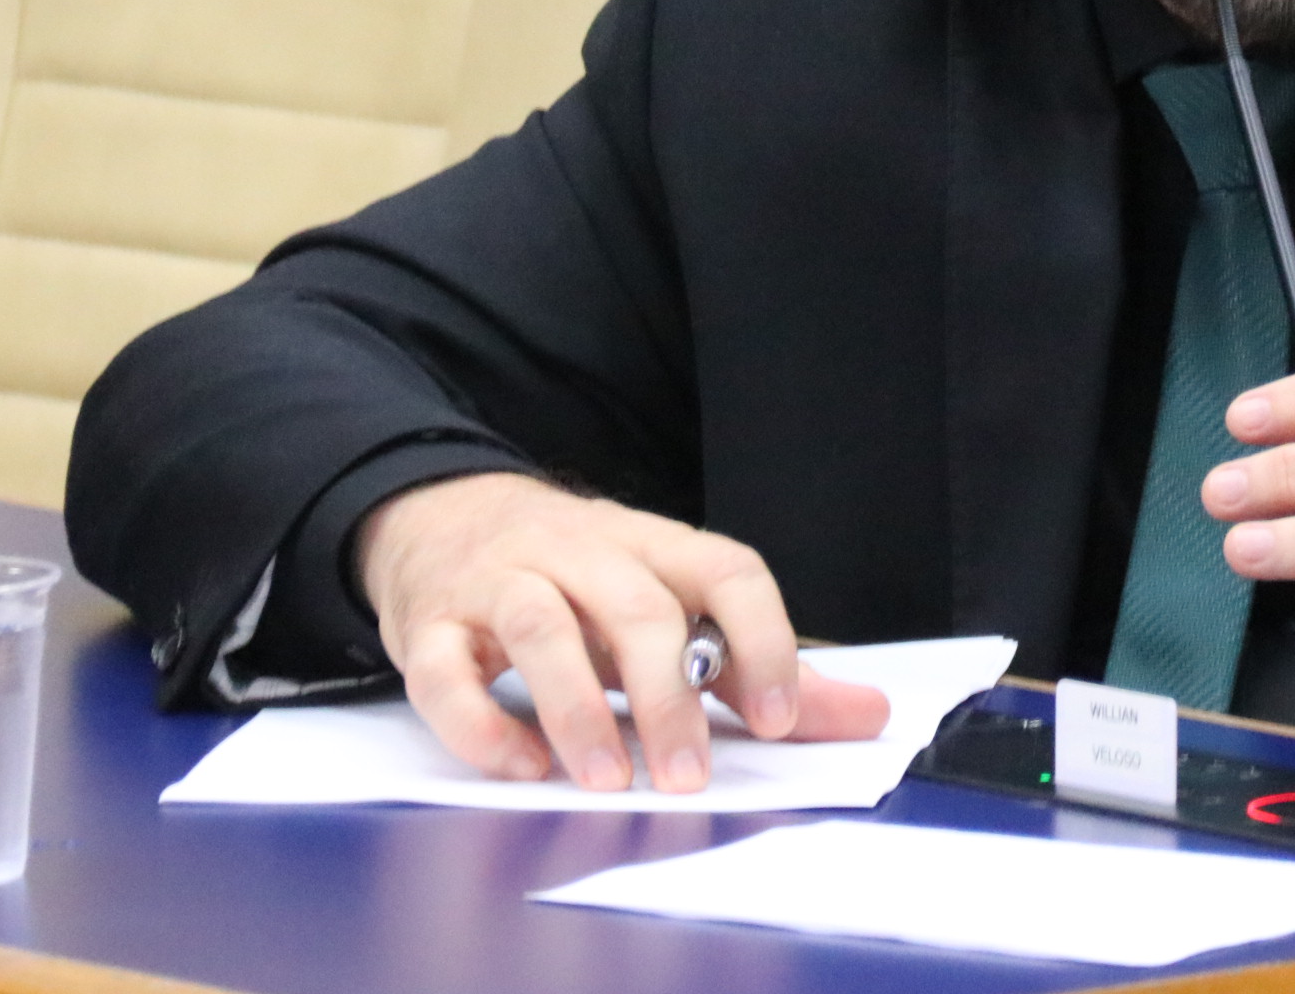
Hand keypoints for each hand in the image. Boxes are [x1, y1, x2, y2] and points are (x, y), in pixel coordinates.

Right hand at [355, 473, 889, 793]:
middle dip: (669, 695)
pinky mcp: (428, 624)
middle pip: (636, 606)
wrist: (438, 514)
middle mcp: (578, 552)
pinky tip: (521, 765)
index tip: (780, 718)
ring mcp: (498, 582)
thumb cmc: (573, 573)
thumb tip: (866, 714)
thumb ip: (757, 664)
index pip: (725, 569)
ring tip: (606, 779)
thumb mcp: (664, 600)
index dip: (763, 639)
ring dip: (578, 709)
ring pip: (540, 628)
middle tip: (687, 776)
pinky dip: (480, 723)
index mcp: (651, 545)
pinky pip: (444, 671)